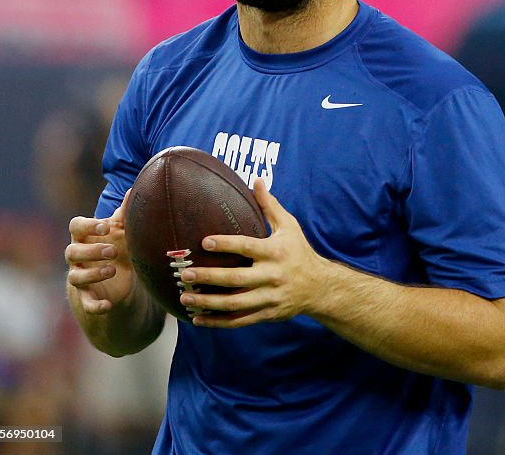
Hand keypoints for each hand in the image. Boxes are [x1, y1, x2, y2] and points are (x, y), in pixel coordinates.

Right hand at [65, 192, 134, 314]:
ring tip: (112, 270)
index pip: (75, 226)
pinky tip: (107, 305)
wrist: (116, 282)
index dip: (87, 225)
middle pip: (71, 251)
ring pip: (75, 276)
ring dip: (93, 273)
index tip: (105, 226)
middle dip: (91, 251)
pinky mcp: (87, 297)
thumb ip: (125, 214)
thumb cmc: (116, 249)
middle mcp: (78, 258)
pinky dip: (95, 305)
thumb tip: (136, 188)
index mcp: (86, 237)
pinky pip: (85, 303)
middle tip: (113, 251)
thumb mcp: (122, 232)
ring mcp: (80, 278)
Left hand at [178, 179, 324, 327]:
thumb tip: (256, 181)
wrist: (319, 287)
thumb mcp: (289, 226)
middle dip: (209, 277)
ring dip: (207, 303)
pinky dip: (217, 322)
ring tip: (185, 297)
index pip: (248, 247)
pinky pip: (239, 320)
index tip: (204, 242)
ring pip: (234, 304)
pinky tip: (197, 320)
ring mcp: (268, 298)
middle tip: (186, 274)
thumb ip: (270, 206)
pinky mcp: (266, 313)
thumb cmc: (299, 252)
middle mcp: (271, 276)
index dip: (226, 244)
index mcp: (275, 252)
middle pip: (236, 279)